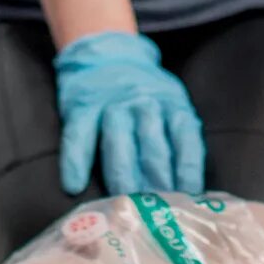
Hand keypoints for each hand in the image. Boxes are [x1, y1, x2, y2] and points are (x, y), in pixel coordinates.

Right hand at [53, 32, 206, 196]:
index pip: (185, 138)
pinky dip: (76, 161)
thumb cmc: (145, 94)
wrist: (108, 54)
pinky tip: (74, 185)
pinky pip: (78, 136)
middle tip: (158, 209)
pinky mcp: (81, 107)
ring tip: (125, 202)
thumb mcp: (172, 104)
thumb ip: (179, 137)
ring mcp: (111, 105)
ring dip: (122, 174)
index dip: (188, 168)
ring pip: (118, 142)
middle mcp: (143, 103)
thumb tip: (190, 190)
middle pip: (152, 144)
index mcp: (172, 104)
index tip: (190, 196)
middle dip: (157, 178)